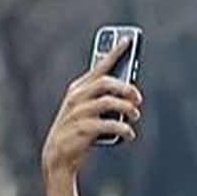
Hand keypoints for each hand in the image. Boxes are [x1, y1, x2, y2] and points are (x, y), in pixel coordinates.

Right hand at [40, 38, 142, 179]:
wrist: (57, 155)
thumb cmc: (78, 129)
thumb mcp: (88, 109)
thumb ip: (104, 97)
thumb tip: (131, 90)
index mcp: (78, 88)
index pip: (99, 66)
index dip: (114, 51)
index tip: (129, 40)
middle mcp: (76, 97)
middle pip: (106, 82)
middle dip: (127, 88)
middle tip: (138, 98)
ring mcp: (78, 113)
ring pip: (108, 102)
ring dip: (127, 109)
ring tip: (135, 116)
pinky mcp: (82, 129)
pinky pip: (108, 124)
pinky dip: (123, 128)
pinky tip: (130, 134)